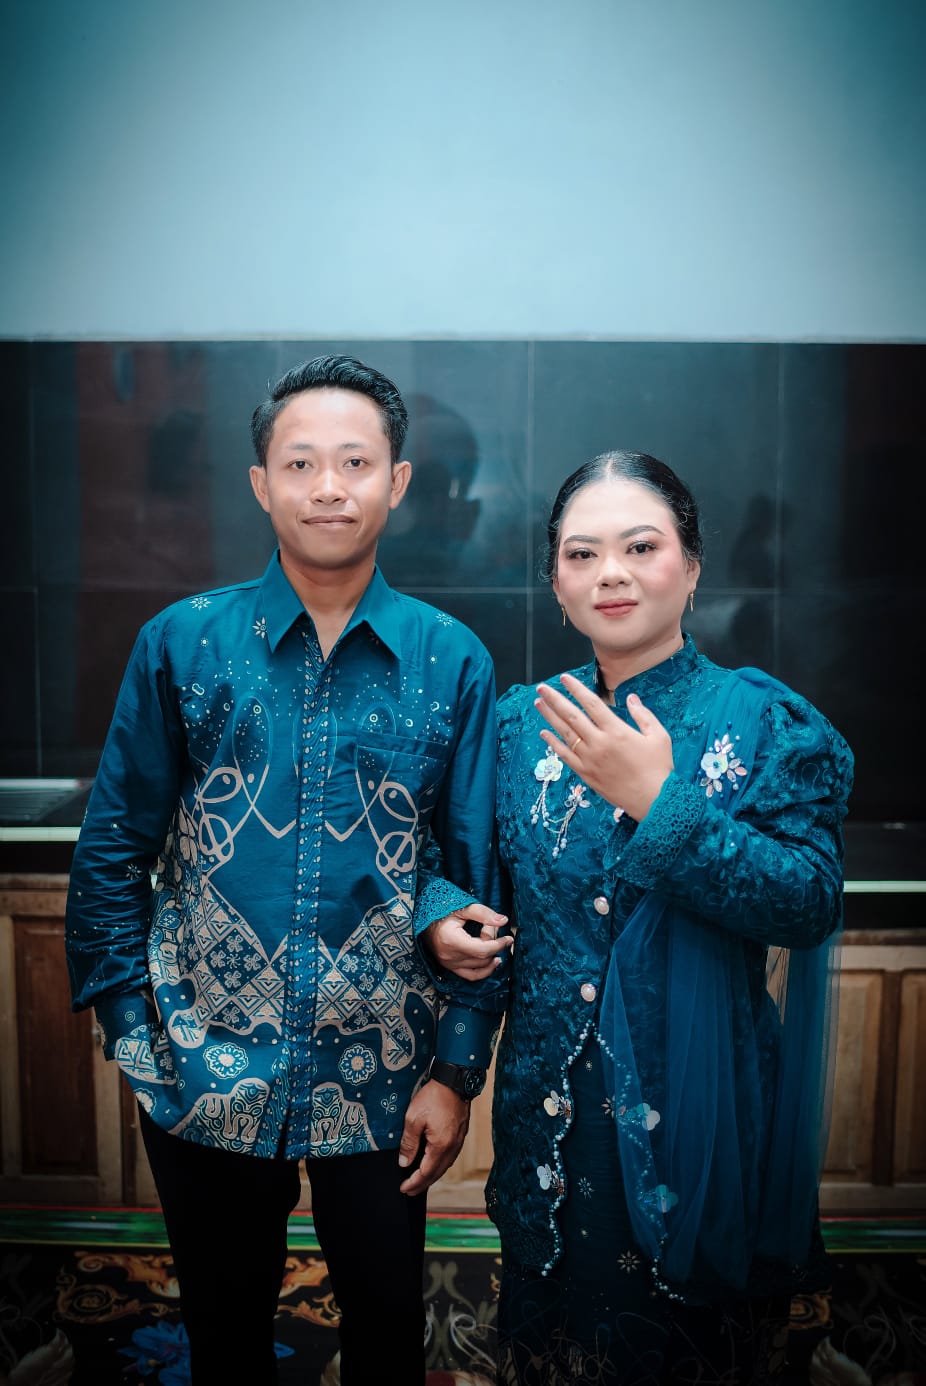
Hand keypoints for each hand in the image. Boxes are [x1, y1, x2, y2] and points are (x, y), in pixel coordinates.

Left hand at [398, 1078, 470, 1194]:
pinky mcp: (461, 1134)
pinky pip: (450, 1157)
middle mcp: (452, 1147)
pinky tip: (434, 1163)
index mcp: (440, 1146)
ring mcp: (459, 1141)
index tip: (403, 1188)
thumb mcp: (414, 1118)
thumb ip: (409, 1143)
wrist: (455, 1080)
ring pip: (445, 1166)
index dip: (414, 1182)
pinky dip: (440, 1165)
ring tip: (420, 1180)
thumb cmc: (434, 1097)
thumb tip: (404, 1162)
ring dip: (432, 1176)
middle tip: (410, 1191)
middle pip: (437, 1173)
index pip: (426, 1172)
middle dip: (422, 1184)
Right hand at [424, 903, 511, 980]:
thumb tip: (503, 921)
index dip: (499, 944)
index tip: (509, 937)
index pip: (482, 949)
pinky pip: (471, 975)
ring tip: (493, 941)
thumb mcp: (462, 907)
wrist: (422, 919)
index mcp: (451, 940)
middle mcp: (449, 956)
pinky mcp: (449, 967)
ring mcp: (448, 964)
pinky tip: (493, 962)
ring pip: (479, 967)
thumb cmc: (440, 911)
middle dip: (494, 944)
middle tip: (494, 929)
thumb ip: (483, 913)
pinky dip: (484, 971)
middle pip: (482, 957)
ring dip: (491, 956)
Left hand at [535, 674, 673, 821]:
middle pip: (572, 716)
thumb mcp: (659, 736)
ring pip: (564, 734)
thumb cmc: (659, 767)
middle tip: (542, 688)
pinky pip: (565, 756)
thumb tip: (631, 697)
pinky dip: (553, 743)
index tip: (564, 678)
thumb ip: (643, 714)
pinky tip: (544, 733)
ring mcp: (589, 759)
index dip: (576, 689)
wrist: (653, 800)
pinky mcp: (586, 774)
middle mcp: (599, 743)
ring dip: (550, 717)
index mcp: (616, 730)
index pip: (591, 704)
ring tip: (539, 703)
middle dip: (555, 699)